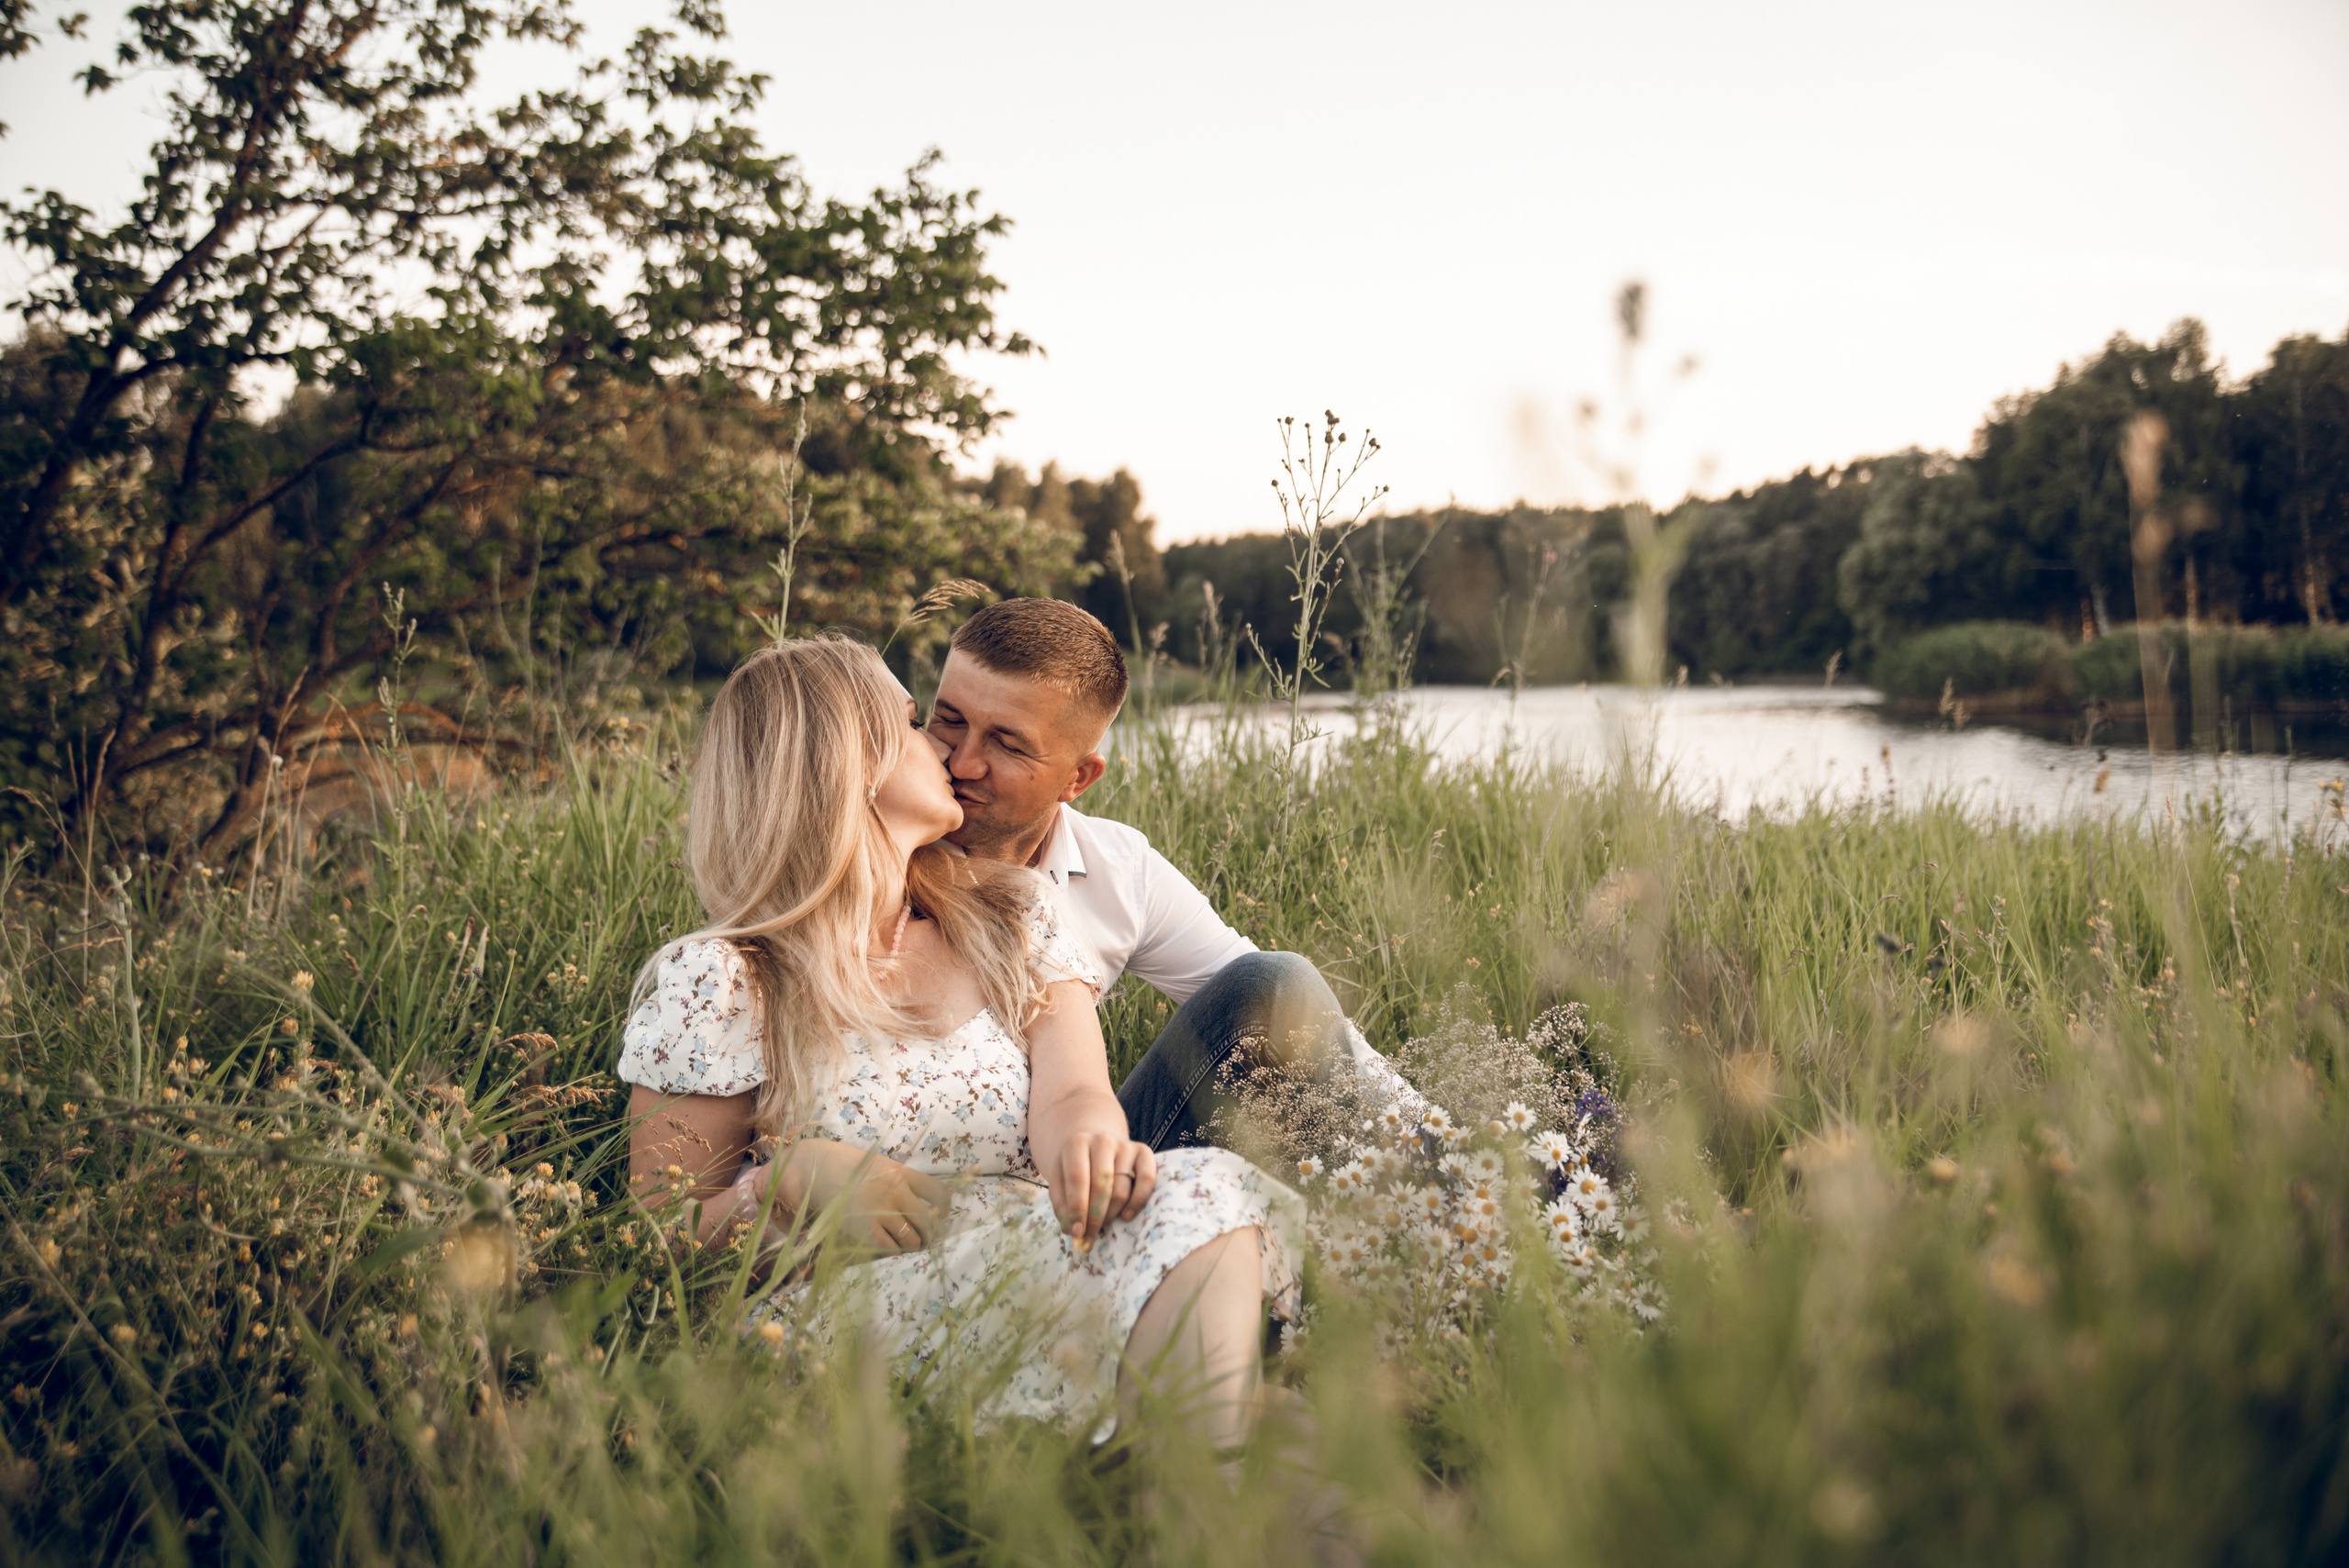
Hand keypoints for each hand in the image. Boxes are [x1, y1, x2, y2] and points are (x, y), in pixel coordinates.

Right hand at [770, 1139, 950, 1253]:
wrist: (813, 1168)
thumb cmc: (844, 1165)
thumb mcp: (877, 1164)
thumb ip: (897, 1180)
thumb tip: (916, 1200)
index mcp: (902, 1173)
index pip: (938, 1193)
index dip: (944, 1208)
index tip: (940, 1215)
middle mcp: (896, 1192)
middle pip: (928, 1220)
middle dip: (929, 1233)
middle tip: (923, 1238)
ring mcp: (881, 1211)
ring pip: (912, 1238)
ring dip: (913, 1246)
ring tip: (907, 1246)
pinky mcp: (865, 1229)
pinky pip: (890, 1248)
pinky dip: (893, 1251)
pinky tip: (887, 1248)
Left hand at [1046, 1130, 1155, 1251]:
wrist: (1094, 1147)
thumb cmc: (1076, 1170)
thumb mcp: (1060, 1182)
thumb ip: (1063, 1206)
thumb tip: (1075, 1231)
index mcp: (1076, 1143)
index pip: (1077, 1179)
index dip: (1077, 1209)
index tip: (1076, 1232)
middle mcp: (1102, 1141)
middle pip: (1101, 1186)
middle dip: (1095, 1216)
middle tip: (1090, 1235)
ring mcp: (1125, 1146)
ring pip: (1121, 1189)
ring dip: (1111, 1214)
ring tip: (1103, 1222)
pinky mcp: (1144, 1152)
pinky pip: (1147, 1180)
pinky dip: (1138, 1202)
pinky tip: (1126, 1216)